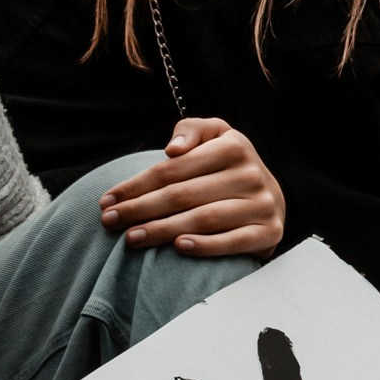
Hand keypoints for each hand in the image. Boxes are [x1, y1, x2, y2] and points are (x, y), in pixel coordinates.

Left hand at [98, 118, 285, 255]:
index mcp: (234, 146)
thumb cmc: (228, 167)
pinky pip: (233, 242)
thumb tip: (173, 150)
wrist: (272, 198)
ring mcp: (262, 204)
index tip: (107, 200)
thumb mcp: (215, 137)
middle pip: (183, 194)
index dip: (137, 184)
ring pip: (204, 219)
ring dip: (163, 230)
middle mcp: (251, 174)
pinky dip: (205, 246)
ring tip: (132, 238)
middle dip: (141, 209)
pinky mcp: (269, 232)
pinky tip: (178, 248)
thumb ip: (191, 131)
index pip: (174, 168)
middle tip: (110, 222)